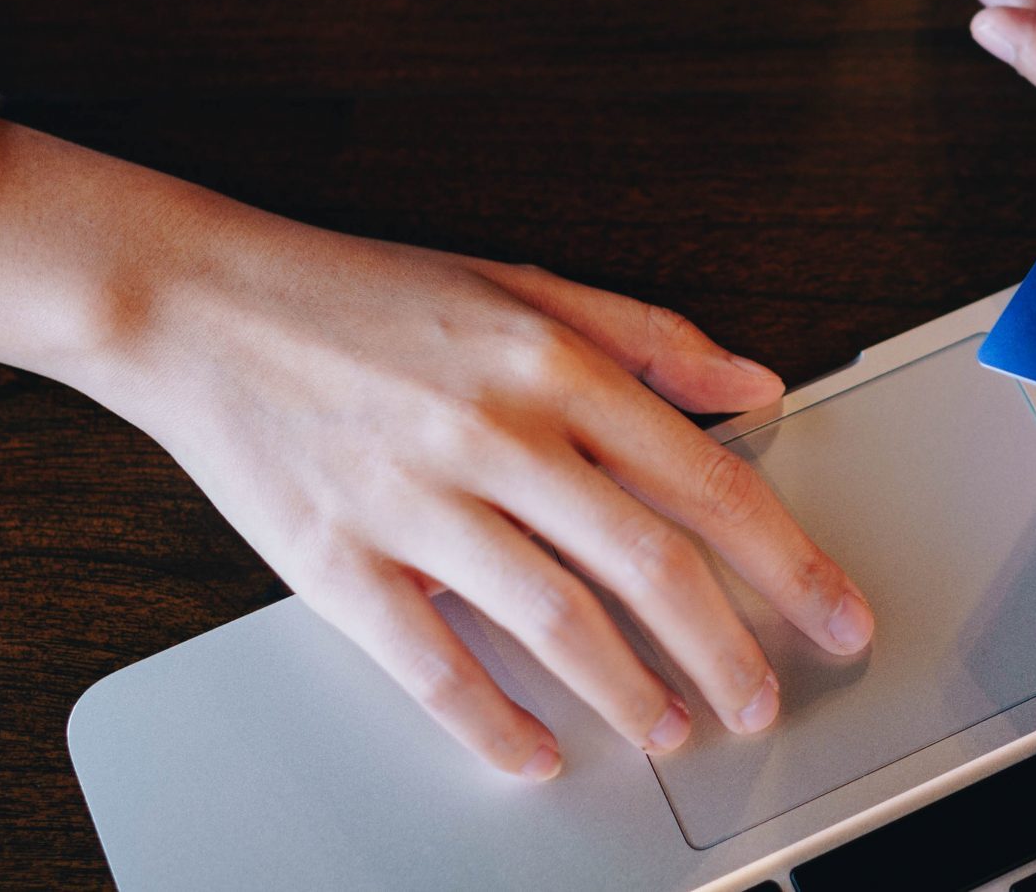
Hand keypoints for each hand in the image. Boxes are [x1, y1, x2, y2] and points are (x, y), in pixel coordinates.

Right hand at [0, 118, 871, 782]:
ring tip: (670, 730)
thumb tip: (753, 381)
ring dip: (630, 692)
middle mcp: (496, 431)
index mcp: (551, 363)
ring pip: (557, 622)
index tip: (834, 613)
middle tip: (762, 703)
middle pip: (649, 563)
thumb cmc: (360, 293)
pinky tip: (535, 752)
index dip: (786, 560)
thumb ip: (646, 335)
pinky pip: (432, 665)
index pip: (705, 477)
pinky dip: (493, 723)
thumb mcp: (519, 283)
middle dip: (728, 650)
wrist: (201, 301)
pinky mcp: (336, 559)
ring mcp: (415, 499)